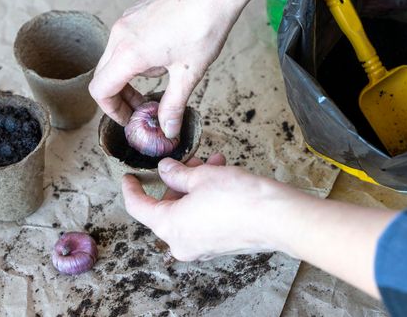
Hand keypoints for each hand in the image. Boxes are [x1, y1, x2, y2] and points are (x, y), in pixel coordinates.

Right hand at [89, 0, 283, 137]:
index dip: (112, 111)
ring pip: (113, 59)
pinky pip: (123, 43)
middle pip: (103, 76)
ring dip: (128, 79)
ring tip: (158, 83)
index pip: (100, 91)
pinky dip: (134, 60)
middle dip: (119, 98)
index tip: (131, 119)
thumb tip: (168, 129)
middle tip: (143, 108)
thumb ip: (173, 106)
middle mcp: (120, 35)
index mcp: (129, 53)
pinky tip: (161, 59)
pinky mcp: (135, 13)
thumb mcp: (189, 73)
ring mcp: (126, 21)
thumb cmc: (204, 24)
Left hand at [122, 153, 289, 260]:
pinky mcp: (218, 244)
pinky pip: (203, 218)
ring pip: (187, 210)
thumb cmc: (238, 198)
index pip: (138, 207)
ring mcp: (201, 246)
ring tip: (211, 164)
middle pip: (166, 207)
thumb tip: (166, 169)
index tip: (129, 178)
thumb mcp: (201, 177)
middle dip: (177, 181)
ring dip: (195, 186)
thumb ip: (177, 173)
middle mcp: (182, 243)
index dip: (132, 189)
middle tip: (189, 161)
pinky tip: (222, 176)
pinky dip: (206, 199)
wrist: (277, 217)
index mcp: (169, 227)